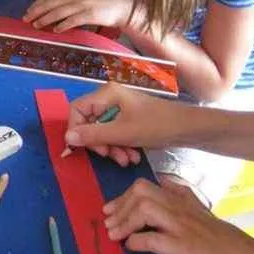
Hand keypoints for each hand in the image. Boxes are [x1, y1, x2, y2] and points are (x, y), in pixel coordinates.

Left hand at [23, 0, 132, 32]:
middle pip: (52, 3)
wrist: (122, 7)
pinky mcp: (91, 14)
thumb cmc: (102, 3)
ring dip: (46, 18)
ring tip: (36, 25)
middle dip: (37, 11)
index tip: (28, 11)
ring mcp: (83, 4)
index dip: (37, 3)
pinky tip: (56, 30)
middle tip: (26, 19)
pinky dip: (63, 25)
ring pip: (60, 11)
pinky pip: (74, 20)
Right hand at [65, 82, 187, 165]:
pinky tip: (132, 156)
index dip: (76, 129)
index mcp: (107, 94)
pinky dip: (120, 147)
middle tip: (109, 156)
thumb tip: (67, 138)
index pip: (77, 109)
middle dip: (99, 143)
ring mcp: (120, 109)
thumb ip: (93, 135)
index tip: (83, 147)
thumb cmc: (155, 125)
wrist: (186, 129)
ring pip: (102, 132)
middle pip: (89, 122)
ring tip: (126, 160)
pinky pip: (114, 134)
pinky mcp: (128, 120)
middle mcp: (110, 98)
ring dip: (111, 148)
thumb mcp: (122, 133)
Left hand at [103, 178, 253, 253]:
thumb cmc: (219, 237)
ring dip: (125, 221)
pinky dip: (138, 241)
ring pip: (146, 209)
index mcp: (180, 199)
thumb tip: (164, 181)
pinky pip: (154, 239)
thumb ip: (182, 194)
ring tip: (114, 235)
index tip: (110, 210)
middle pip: (141, 192)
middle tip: (108, 222)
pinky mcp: (184, 248)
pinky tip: (131, 246)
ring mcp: (182, 227)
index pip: (145, 186)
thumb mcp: (200, 209)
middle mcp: (179, 208)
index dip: (123, 196)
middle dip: (120, 206)